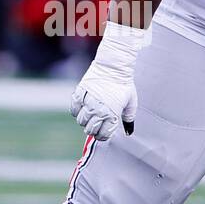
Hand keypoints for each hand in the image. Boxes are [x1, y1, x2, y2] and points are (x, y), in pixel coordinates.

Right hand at [69, 21, 149, 140]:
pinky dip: (77, 111)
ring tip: (90, 115)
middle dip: (93, 130)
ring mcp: (89, 102)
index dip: (102, 136)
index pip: (103, 134)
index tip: (102, 133)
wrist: (113, 67)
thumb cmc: (124, 85)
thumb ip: (129, 118)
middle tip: (95, 125)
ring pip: (81, 120)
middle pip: (90, 129)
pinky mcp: (80, 94)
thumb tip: (128, 132)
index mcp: (112, 114)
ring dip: (85, 120)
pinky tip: (83, 107)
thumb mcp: (131, 103)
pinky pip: (74, 109)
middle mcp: (100, 110)